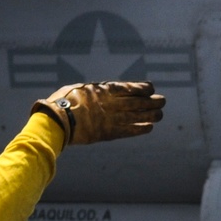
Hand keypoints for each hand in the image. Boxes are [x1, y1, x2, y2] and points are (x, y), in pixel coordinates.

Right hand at [32, 80, 165, 144]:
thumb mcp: (76, 89)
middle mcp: (111, 103)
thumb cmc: (61, 103)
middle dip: (151, 102)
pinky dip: (139, 129)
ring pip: (136, 116)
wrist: (57, 120)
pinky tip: (149, 128)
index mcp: (104, 90)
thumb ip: (89, 91)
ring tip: (160, 115)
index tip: (150, 89)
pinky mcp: (107, 133)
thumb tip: (92, 93)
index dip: (142, 88)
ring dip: (150, 115)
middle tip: (162, 101)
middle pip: (137, 102)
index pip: (130, 88)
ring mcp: (110, 118)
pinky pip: (128, 131)